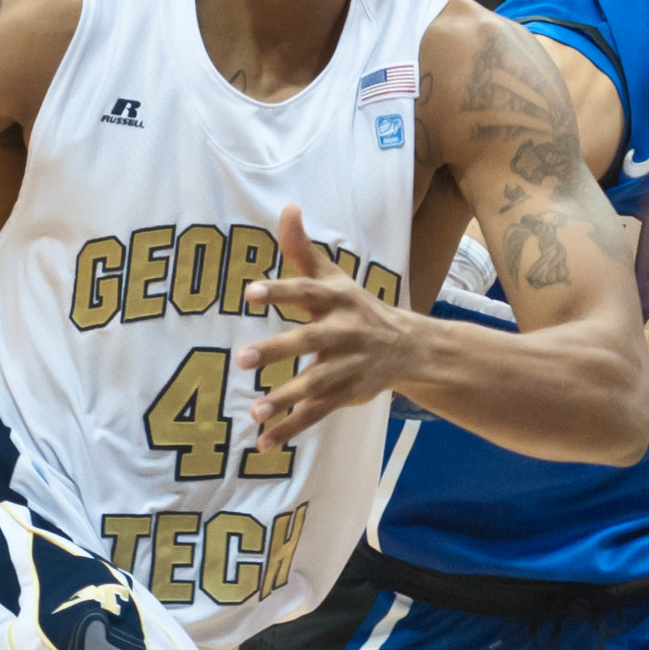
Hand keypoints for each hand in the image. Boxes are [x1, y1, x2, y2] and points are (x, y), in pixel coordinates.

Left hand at [237, 205, 416, 450]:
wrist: (408, 346)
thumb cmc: (356, 307)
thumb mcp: (333, 278)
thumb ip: (302, 250)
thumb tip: (288, 207)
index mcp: (336, 300)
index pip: (305, 291)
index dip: (279, 290)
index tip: (249, 291)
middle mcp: (342, 332)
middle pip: (307, 340)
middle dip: (276, 351)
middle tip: (241, 358)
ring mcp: (345, 366)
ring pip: (314, 383)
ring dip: (284, 398)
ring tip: (255, 411)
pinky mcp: (346, 394)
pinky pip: (316, 413)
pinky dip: (291, 429)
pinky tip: (264, 442)